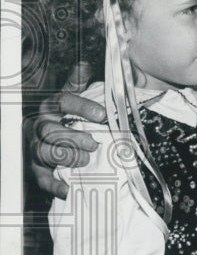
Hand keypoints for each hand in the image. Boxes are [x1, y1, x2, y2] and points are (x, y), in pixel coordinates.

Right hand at [30, 63, 104, 198]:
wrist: (40, 136)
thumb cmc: (61, 117)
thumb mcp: (68, 97)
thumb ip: (77, 84)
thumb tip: (84, 64)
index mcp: (50, 107)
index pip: (64, 102)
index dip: (83, 107)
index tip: (103, 114)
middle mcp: (39, 127)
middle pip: (51, 130)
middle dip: (73, 137)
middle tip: (94, 142)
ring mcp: (36, 149)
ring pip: (44, 152)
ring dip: (66, 157)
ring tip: (85, 159)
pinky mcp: (37, 170)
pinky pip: (42, 179)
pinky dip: (55, 186)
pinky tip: (69, 189)